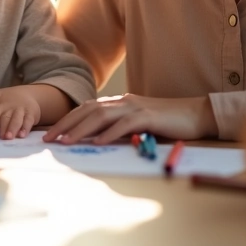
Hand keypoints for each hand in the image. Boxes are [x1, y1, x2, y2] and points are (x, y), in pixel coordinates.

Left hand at [0, 86, 43, 139]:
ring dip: (12, 128)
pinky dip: (26, 128)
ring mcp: (20, 109)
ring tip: (8, 137)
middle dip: (2, 127)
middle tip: (0, 137)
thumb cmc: (6, 105)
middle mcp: (8, 107)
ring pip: (16, 119)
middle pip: (3, 117)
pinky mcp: (31, 113)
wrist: (27, 96)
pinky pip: (28, 120)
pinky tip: (22, 135)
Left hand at [42, 94, 216, 143]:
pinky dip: (109, 133)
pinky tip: (97, 143)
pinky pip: (125, 125)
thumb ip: (117, 128)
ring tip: (66, 142)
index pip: (85, 109)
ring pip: (101, 116)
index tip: (51, 135)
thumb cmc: (166, 122)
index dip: (66, 121)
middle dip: (66, 125)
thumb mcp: (136, 124)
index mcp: (118, 103)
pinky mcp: (149, 117)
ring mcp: (135, 108)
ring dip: (81, 129)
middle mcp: (123, 102)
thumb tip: (95, 140)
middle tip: (49, 140)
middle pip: (87, 111)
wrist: (196, 114)